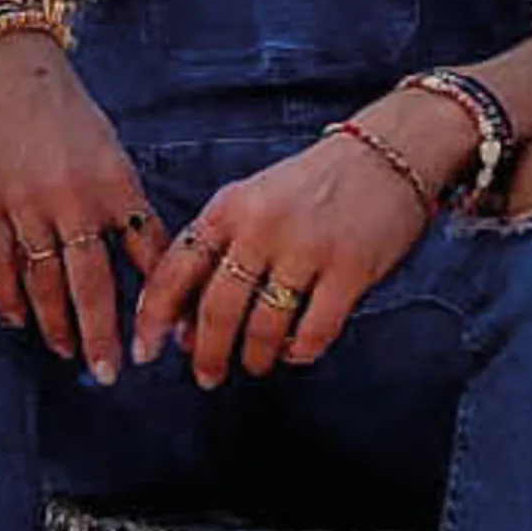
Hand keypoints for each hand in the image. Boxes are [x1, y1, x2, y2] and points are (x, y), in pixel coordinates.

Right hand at [0, 32, 170, 385]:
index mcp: (114, 182)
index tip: (163, 340)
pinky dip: (8, 298)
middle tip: (111, 375)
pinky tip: (18, 321)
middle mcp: (73, 199)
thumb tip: (142, 253)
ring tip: (67, 355)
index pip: (144, 255)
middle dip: (102, 336)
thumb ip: (122, 199)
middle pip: (91, 285)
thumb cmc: (62, 106)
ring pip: (44, 282)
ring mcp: (25, 204)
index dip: (155, 302)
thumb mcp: (108, 147)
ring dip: (56, 325)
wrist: (0, 63)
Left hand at [131, 119, 451, 388]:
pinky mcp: (350, 269)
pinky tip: (294, 352)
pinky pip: (314, 330)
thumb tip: (185, 324)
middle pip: (217, 309)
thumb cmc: (313, 185)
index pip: (176, 270)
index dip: (153, 316)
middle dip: (205, 353)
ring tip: (253, 364)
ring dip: (253, 357)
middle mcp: (261, 227)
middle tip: (206, 377)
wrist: (387, 153)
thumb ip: (218, 250)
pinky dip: (299, 352)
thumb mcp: (253, 200)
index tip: (145, 349)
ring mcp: (307, 248)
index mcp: (228, 207)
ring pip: (263, 327)